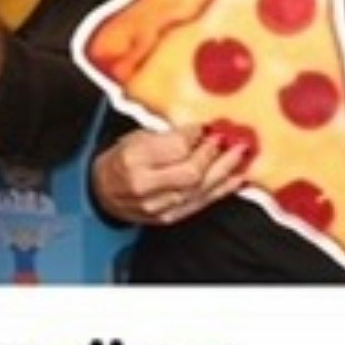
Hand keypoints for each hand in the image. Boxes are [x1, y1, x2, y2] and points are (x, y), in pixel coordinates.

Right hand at [90, 124, 248, 225]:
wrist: (103, 191)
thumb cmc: (121, 159)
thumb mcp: (136, 136)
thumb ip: (168, 135)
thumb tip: (201, 131)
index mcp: (133, 159)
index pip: (175, 147)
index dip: (197, 135)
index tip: (207, 126)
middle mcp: (145, 186)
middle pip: (191, 172)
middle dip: (215, 154)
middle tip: (230, 140)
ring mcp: (158, 206)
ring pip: (200, 189)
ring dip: (225, 170)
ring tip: (241, 155)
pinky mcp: (170, 218)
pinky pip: (202, 203)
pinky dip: (222, 189)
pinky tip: (235, 177)